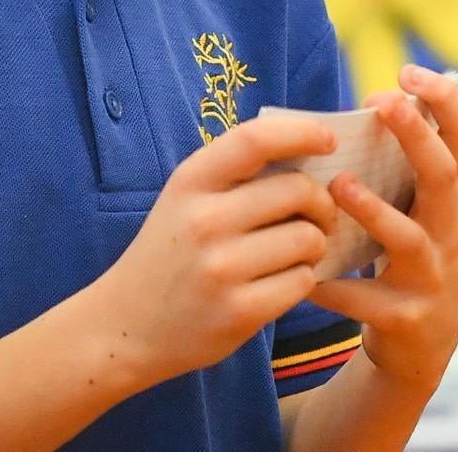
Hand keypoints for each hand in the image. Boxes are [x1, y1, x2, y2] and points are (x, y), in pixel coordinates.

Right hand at [100, 113, 340, 386]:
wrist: (127, 326)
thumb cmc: (172, 253)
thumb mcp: (187, 199)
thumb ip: (237, 173)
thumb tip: (315, 149)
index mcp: (191, 181)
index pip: (256, 139)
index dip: (302, 131)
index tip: (329, 139)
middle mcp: (204, 221)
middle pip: (299, 190)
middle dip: (321, 202)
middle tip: (318, 215)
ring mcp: (221, 269)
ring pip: (308, 239)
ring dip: (315, 245)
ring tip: (296, 252)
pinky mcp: (239, 312)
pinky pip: (302, 281)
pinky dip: (303, 279)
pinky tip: (283, 281)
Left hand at [311, 65, 457, 394]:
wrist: (421, 348)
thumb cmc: (406, 259)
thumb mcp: (416, 212)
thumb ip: (398, 169)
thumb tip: (359, 108)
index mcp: (449, 200)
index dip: (444, 100)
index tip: (409, 71)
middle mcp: (449, 233)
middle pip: (443, 177)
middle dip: (417, 137)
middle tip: (386, 102)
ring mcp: (432, 277)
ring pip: (407, 239)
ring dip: (373, 209)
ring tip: (337, 186)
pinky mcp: (406, 318)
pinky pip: (367, 299)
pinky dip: (335, 289)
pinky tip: (306, 279)